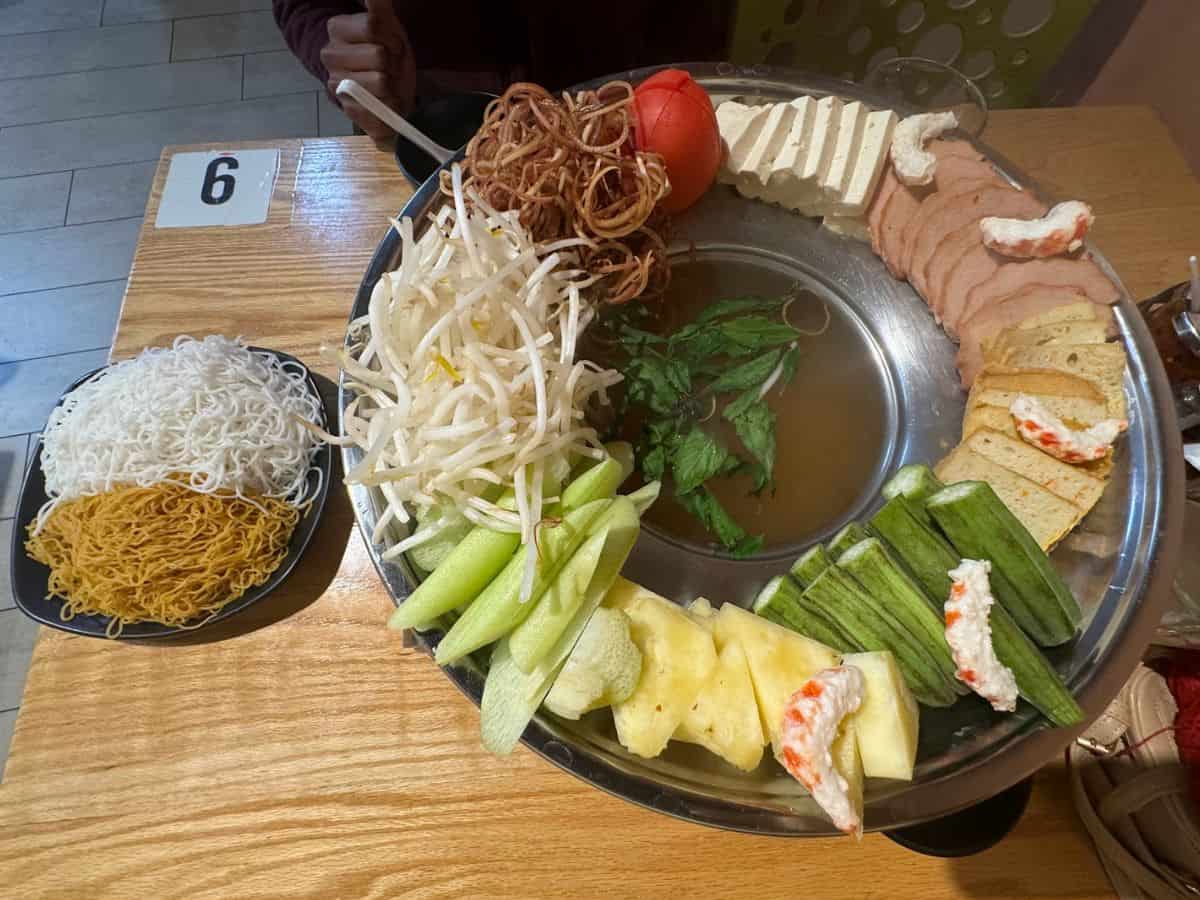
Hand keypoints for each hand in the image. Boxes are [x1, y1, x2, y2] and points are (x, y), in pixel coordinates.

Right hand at [321, 0, 415, 143]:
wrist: (384, 86)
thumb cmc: (387, 52)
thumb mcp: (387, 23)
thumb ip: (379, 5)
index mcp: (337, 29)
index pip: (372, 25)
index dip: (392, 36)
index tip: (392, 44)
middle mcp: (330, 57)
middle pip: (379, 55)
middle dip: (393, 61)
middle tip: (390, 66)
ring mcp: (337, 86)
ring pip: (382, 83)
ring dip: (394, 85)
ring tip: (388, 83)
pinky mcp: (349, 112)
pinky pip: (380, 112)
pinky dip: (391, 109)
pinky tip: (387, 102)